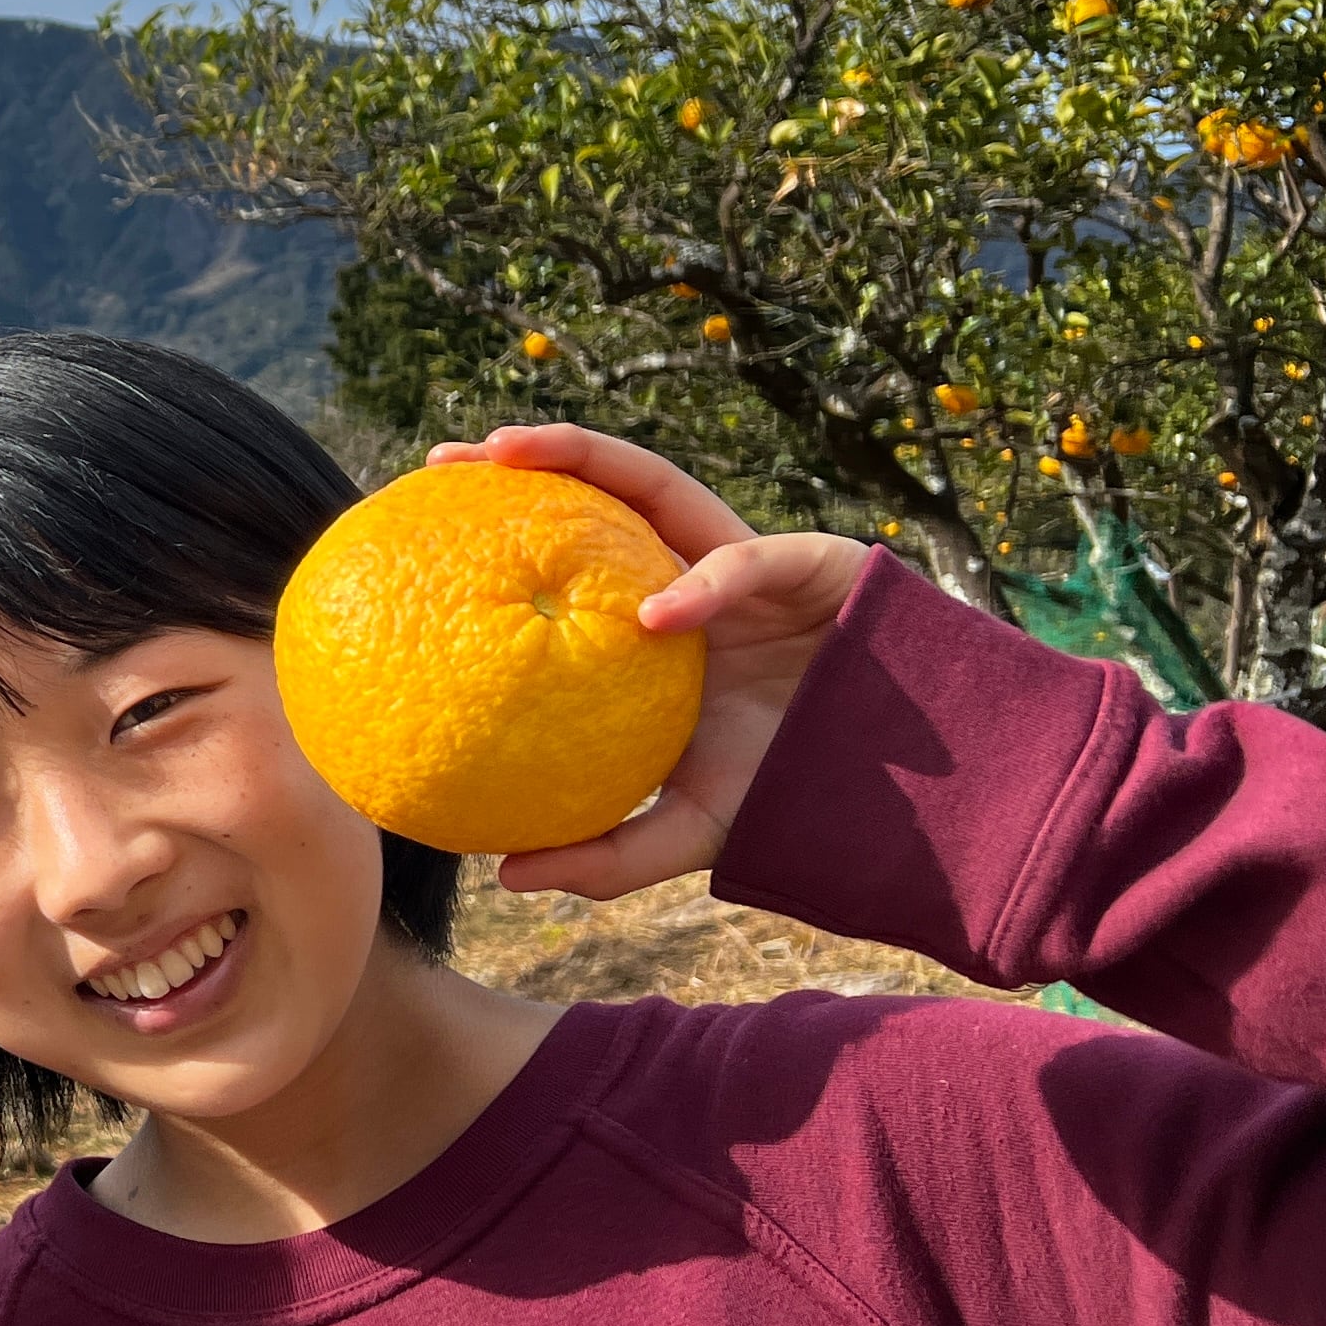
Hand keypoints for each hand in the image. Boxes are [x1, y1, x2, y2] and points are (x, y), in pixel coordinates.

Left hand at [426, 425, 871, 898]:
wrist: (912, 786)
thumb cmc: (794, 788)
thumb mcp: (687, 828)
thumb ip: (607, 852)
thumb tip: (504, 872)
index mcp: (652, 617)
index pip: (564, 554)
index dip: (497, 534)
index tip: (414, 532)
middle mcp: (688, 573)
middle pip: (595, 494)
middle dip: (520, 460)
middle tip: (441, 462)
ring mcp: (747, 559)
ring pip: (656, 482)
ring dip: (582, 457)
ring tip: (509, 453)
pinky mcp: (815, 562)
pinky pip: (747, 561)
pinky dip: (704, 585)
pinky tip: (657, 613)